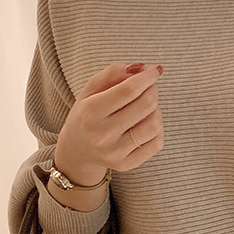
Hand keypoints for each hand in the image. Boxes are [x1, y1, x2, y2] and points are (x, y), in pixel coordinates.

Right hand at [54, 62, 164, 182]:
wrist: (76, 150)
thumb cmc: (87, 114)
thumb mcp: (91, 89)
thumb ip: (113, 72)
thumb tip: (141, 68)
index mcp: (91, 112)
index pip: (129, 90)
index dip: (147, 77)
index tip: (154, 70)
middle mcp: (102, 135)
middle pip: (146, 105)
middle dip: (152, 90)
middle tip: (148, 87)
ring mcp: (115, 153)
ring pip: (155, 124)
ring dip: (155, 110)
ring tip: (145, 107)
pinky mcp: (126, 164)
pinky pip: (157, 143)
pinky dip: (157, 129)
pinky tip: (145, 124)